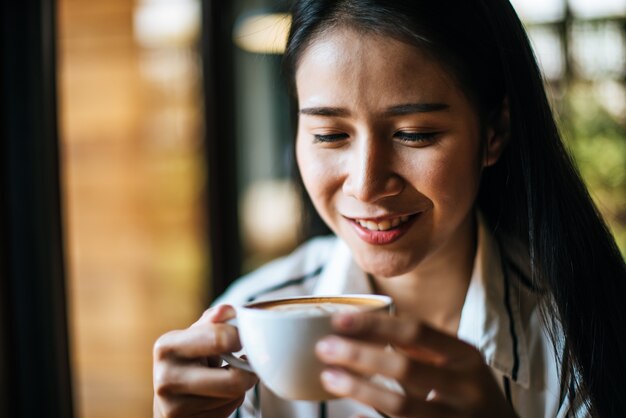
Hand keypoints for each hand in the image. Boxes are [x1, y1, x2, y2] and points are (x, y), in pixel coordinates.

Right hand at [153, 305, 257, 417]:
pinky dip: (230, 402)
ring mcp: (174, 406)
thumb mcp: (196, 336)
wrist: (168, 396)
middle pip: (233, 380)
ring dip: (239, 387)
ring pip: (233, 396)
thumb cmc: (189, 359)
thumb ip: (213, 321)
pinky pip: (227, 411)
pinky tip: (218, 395)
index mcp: (167, 345)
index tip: (244, 338)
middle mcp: (166, 377)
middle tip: (247, 364)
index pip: (220, 339)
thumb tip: (228, 310)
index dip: (241, 338)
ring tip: (225, 378)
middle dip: (249, 372)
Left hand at [315, 312, 517, 417]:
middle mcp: (467, 389)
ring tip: (328, 377)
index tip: (339, 320)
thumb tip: (363, 327)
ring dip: (360, 390)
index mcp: (466, 357)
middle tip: (323, 348)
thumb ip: (421, 347)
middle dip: (359, 356)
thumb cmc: (469, 393)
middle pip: (405, 368)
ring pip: (402, 406)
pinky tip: (353, 417)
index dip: (375, 325)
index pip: (416, 332)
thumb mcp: (457, 363)